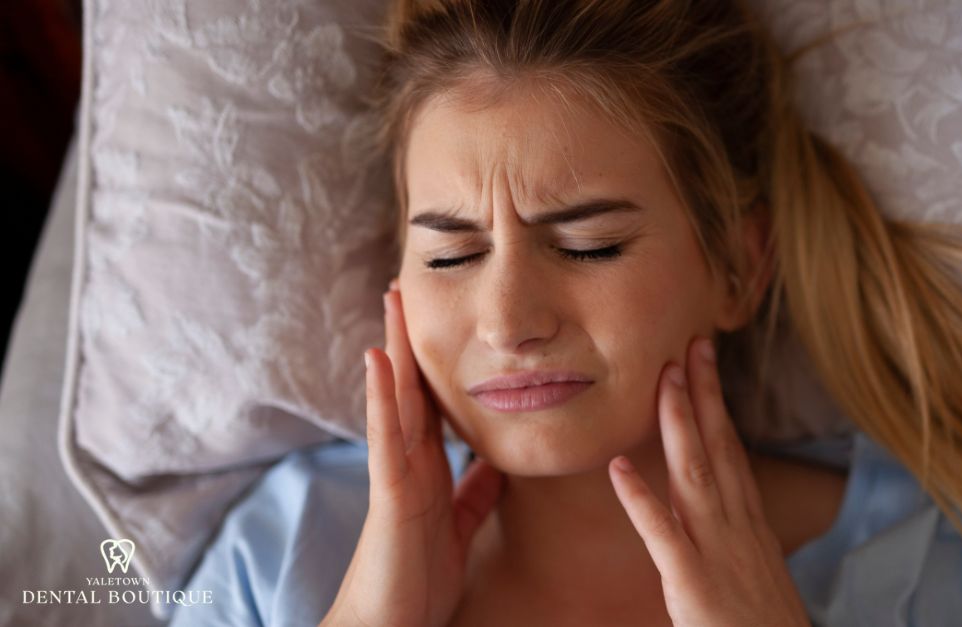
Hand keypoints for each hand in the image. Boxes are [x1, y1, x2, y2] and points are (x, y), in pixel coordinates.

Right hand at [321, 282, 505, 626]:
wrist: (392, 625)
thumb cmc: (418, 581)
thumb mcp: (458, 528)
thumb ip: (473, 493)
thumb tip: (494, 464)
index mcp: (427, 471)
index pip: (432, 405)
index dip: (435, 364)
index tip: (441, 321)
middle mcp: (407, 463)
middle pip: (411, 389)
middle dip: (410, 340)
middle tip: (408, 287)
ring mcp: (395, 474)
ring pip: (395, 400)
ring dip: (393, 348)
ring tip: (393, 299)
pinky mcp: (390, 494)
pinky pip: (387, 437)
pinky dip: (383, 396)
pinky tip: (379, 358)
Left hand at [608, 336, 811, 626]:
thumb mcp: (757, 574)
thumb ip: (736, 541)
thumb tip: (722, 517)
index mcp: (749, 525)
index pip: (732, 451)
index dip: (718, 405)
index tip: (706, 364)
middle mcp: (737, 527)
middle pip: (719, 447)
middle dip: (704, 393)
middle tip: (691, 343)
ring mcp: (718, 551)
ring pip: (695, 474)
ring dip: (678, 424)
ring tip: (662, 379)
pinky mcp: (693, 583)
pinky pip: (662, 535)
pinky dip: (641, 499)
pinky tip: (618, 468)